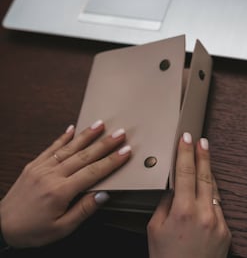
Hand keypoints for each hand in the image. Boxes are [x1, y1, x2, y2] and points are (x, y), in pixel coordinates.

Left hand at [0, 120, 130, 247]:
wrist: (1, 226)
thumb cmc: (31, 230)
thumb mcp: (61, 228)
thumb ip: (83, 210)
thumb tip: (103, 194)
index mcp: (60, 191)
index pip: (93, 172)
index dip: (111, 161)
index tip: (125, 151)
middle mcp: (52, 175)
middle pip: (84, 155)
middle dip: (104, 143)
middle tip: (119, 133)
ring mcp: (42, 167)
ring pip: (69, 147)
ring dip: (86, 135)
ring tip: (100, 124)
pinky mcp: (34, 164)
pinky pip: (51, 147)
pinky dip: (62, 137)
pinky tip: (71, 128)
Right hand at [147, 133, 230, 257]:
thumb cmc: (166, 256)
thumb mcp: (155, 227)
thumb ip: (165, 203)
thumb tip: (173, 187)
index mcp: (183, 211)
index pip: (185, 172)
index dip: (186, 152)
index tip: (186, 138)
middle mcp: (203, 213)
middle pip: (204, 175)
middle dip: (202, 155)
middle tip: (202, 141)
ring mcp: (218, 222)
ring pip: (213, 188)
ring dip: (207, 172)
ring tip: (204, 157)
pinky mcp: (226, 230)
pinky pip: (217, 205)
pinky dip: (210, 194)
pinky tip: (205, 190)